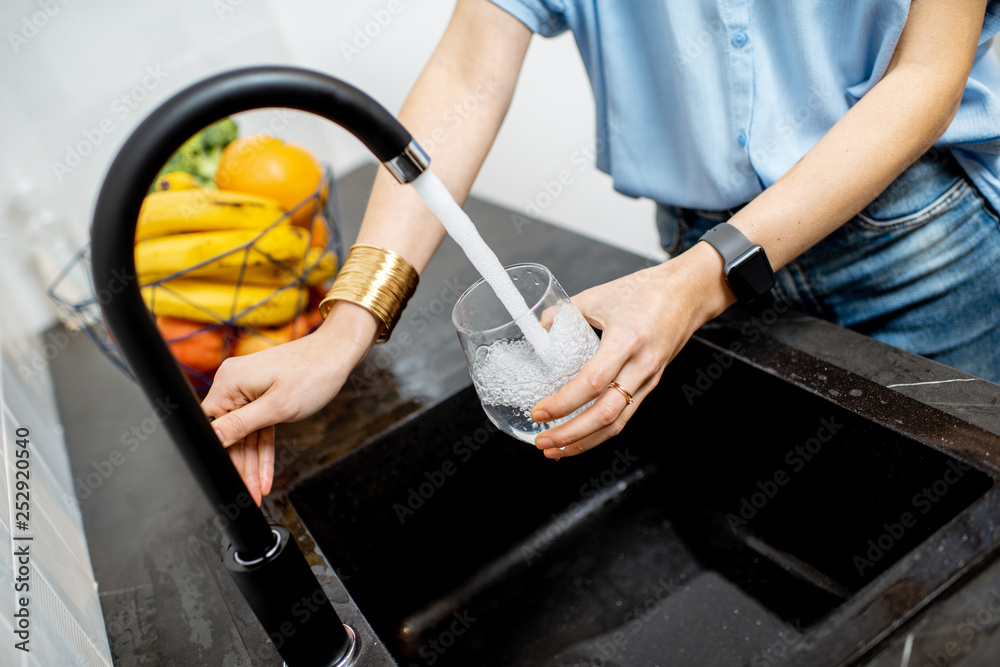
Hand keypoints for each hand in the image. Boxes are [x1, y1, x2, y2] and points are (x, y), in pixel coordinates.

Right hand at [201, 302, 377, 503]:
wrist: (337, 354)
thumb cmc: (313, 373)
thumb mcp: (278, 406)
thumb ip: (242, 424)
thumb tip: (213, 437)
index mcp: (230, 382)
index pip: (214, 427)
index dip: (222, 457)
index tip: (230, 483)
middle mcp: (232, 383)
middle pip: (230, 434)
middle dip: (241, 467)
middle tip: (248, 496)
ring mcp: (246, 388)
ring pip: (245, 434)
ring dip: (252, 463)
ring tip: (257, 492)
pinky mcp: (260, 393)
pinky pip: (257, 426)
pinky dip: (262, 447)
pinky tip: (264, 473)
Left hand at [531, 243, 732, 458]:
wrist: (688, 293)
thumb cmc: (647, 290)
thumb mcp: (599, 295)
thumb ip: (565, 313)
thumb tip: (540, 329)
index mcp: (627, 340)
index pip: (592, 382)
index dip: (563, 402)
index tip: (539, 411)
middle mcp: (641, 366)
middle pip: (605, 414)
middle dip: (570, 434)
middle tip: (541, 441)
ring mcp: (648, 379)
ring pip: (617, 423)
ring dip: (584, 442)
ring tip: (555, 450)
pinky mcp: (650, 385)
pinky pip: (624, 415)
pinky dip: (599, 432)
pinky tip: (580, 437)